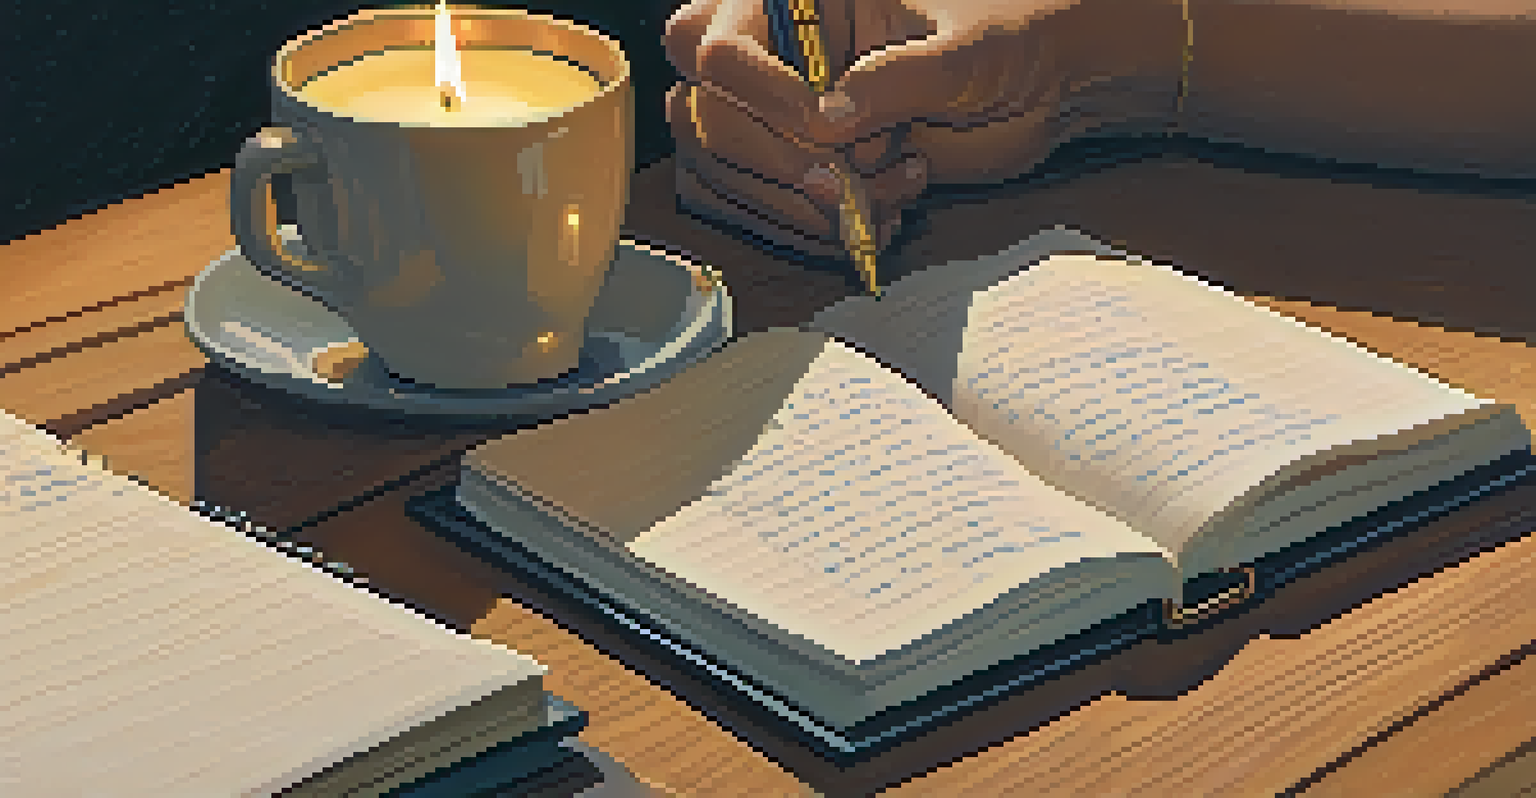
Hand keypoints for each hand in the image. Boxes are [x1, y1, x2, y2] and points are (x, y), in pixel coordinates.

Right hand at [663, 0, 1181, 259]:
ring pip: (716, 172)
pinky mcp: (794, 169)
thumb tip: (827, 121)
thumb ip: (897, 78)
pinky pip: (750, 209)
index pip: (712, 42)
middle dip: (773, 163)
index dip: (758, 92)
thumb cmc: (1011, 38)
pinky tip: (870, 225)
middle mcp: (775, 55)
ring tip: (877, 205)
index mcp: (800, 0)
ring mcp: (779, 116)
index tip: (821, 128)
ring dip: (793, 207)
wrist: (1047, 84)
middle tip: (844, 187)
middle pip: (700, 115)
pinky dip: (801, 231)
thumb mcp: (964, 51)